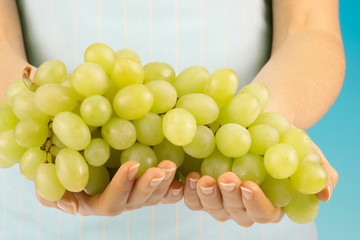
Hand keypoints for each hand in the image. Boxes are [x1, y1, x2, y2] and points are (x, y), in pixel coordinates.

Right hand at [35, 160, 183, 215]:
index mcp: (98, 201)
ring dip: (165, 183)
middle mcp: (120, 200)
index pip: (111, 200)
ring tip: (172, 166)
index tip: (133, 164)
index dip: (123, 185)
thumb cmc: (65, 160)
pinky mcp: (148, 183)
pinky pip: (165, 190)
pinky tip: (184, 178)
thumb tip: (71, 207)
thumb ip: (52, 192)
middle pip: (138, 201)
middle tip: (161, 169)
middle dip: (150, 186)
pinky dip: (175, 186)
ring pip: (154, 195)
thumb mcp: (50, 173)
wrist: (83, 147)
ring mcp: (136, 193)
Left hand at [183, 141, 337, 225]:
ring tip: (202, 179)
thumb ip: (317, 171)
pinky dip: (190, 192)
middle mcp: (245, 206)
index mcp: (271, 203)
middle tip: (225, 179)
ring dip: (207, 197)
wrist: (259, 121)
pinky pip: (195, 199)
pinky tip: (189, 177)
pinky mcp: (205, 188)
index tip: (249, 185)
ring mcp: (223, 199)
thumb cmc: (284, 137)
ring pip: (213, 208)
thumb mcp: (304, 149)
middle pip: (236, 214)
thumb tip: (326, 193)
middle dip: (229, 198)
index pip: (265, 213)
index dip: (256, 203)